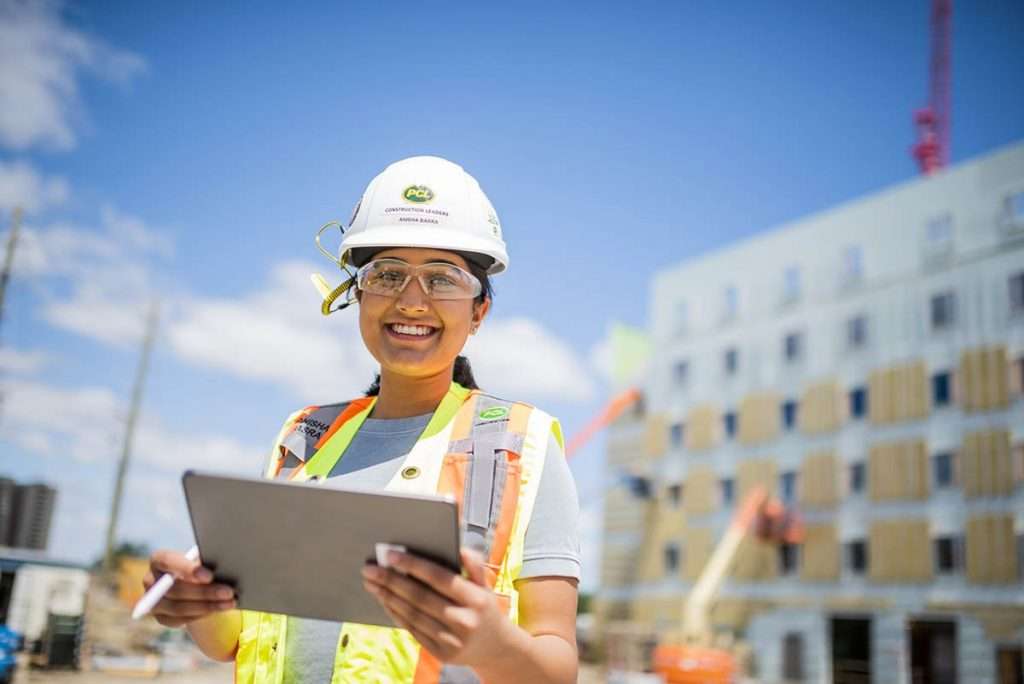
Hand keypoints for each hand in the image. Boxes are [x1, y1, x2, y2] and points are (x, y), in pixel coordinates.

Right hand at [143, 549, 236, 627]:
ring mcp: (153, 602)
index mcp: (158, 559)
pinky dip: (202, 615)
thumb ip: (206, 562)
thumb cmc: (200, 564)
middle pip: (175, 589)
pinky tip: (218, 609)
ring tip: (230, 602)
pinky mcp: (161, 617)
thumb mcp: (202, 559)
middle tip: (229, 592)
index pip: (167, 561)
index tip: (209, 576)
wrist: (193, 582)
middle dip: (205, 592)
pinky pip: (181, 620)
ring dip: (207, 606)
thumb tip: (224, 568)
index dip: (187, 569)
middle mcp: (150, 581)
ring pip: (179, 608)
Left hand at [361, 548, 516, 668]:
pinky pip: (413, 630)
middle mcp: (464, 621)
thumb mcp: (485, 585)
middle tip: (370, 569)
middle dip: (392, 581)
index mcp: (476, 599)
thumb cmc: (484, 608)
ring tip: (372, 583)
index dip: (413, 565)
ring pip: (413, 615)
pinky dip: (396, 614)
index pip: (439, 578)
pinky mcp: (441, 654)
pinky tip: (385, 600)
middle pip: (420, 597)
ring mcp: (452, 641)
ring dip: (388, 597)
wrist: (496, 649)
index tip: (391, 555)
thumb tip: (457, 547)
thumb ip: (473, 564)